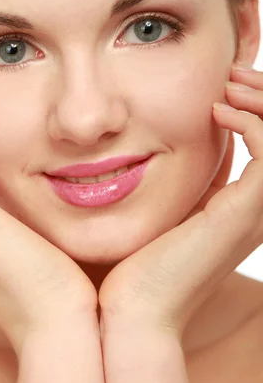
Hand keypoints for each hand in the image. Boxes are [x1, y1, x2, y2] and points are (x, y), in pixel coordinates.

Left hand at [98, 64, 262, 338]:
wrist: (134, 308)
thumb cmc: (139, 262)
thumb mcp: (166, 210)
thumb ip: (178, 183)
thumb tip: (161, 144)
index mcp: (244, 209)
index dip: (259, 110)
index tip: (226, 86)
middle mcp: (258, 210)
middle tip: (233, 74)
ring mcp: (256, 213)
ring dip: (261, 103)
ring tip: (229, 84)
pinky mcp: (245, 213)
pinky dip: (250, 124)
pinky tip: (216, 112)